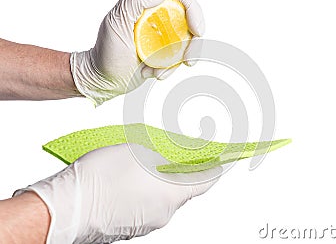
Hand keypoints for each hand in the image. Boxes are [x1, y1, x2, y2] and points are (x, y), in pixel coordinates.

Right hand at [14, 144, 219, 242]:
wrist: (67, 208)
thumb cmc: (100, 178)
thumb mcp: (136, 153)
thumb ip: (162, 155)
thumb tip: (174, 157)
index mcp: (171, 194)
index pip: (206, 181)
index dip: (217, 167)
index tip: (224, 158)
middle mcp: (165, 213)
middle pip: (186, 189)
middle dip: (185, 171)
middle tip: (180, 153)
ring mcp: (149, 222)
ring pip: (167, 198)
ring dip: (165, 181)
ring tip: (151, 163)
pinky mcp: (134, 226)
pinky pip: (151, 206)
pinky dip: (150, 192)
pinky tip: (135, 180)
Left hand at [71, 0, 204, 105]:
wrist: (103, 80)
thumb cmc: (106, 52)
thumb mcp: (116, 22)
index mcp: (146, 3)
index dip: (193, 10)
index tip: (196, 31)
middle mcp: (157, 16)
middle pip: (190, 20)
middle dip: (193, 43)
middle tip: (188, 60)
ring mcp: (162, 36)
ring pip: (188, 42)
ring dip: (177, 61)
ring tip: (157, 71)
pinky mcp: (164, 52)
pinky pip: (179, 59)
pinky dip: (170, 69)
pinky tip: (153, 73)